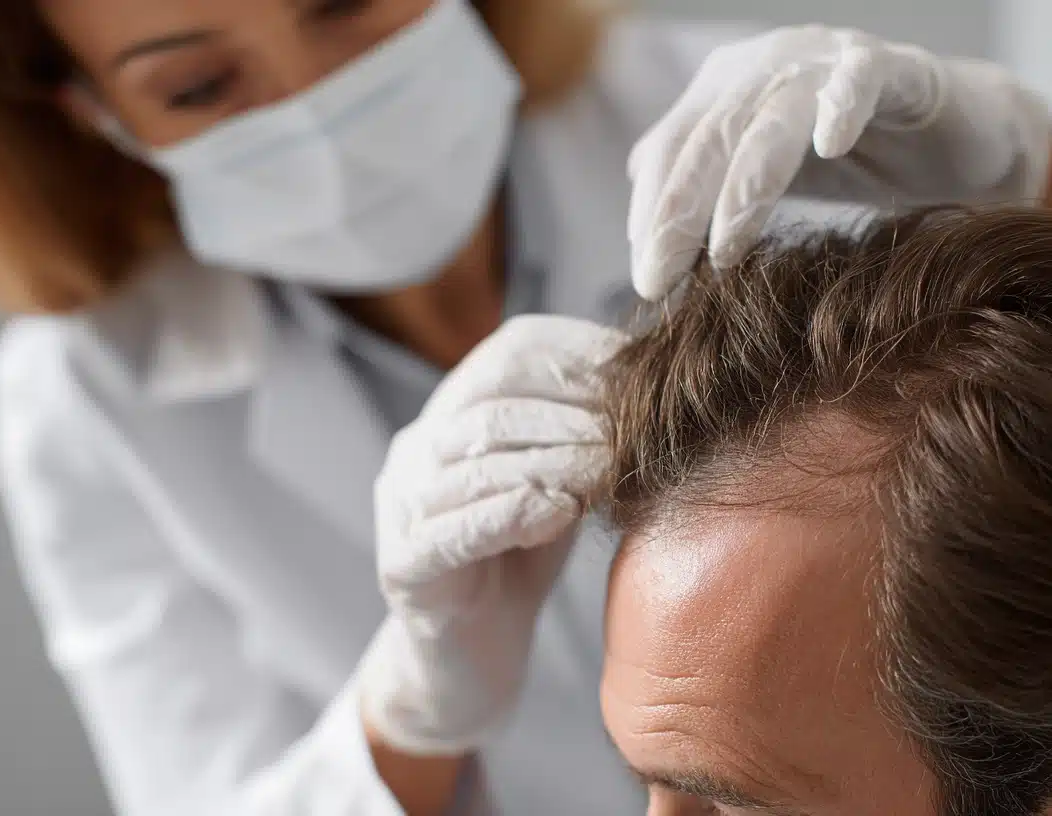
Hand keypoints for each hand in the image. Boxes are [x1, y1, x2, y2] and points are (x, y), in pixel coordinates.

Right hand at [358, 315, 627, 755]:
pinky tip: (560, 513)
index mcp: (452, 414)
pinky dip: (513, 513)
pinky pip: (454, 529)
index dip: (578, 352)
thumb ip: (585, 434)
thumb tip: (652, 379)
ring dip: (555, 460)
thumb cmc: (521, 560)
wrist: (469, 659)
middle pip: (494, 400)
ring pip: (476, 461)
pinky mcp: (403, 568)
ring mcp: (400, 507)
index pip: (509, 351)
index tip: (636, 370)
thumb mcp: (560, 481)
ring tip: (608, 471)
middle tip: (632, 430)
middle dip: (573, 411)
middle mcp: (417, 449)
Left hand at [628, 26, 1051, 299]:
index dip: (653, 211)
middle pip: (710, 137)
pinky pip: (863, 80)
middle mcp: (771, 64)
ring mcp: (830, 61)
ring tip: (728, 244)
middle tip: (658, 277)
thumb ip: (708, 190)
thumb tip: (639, 223)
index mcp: (731, 90)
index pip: (675, 150)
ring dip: (746, 182)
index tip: (645, 279)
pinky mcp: (896, 68)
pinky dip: (844, 104)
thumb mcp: (771, 181)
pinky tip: (831, 144)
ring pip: (774, 117)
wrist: (964, 139)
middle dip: (679, 210)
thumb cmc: (861, 160)